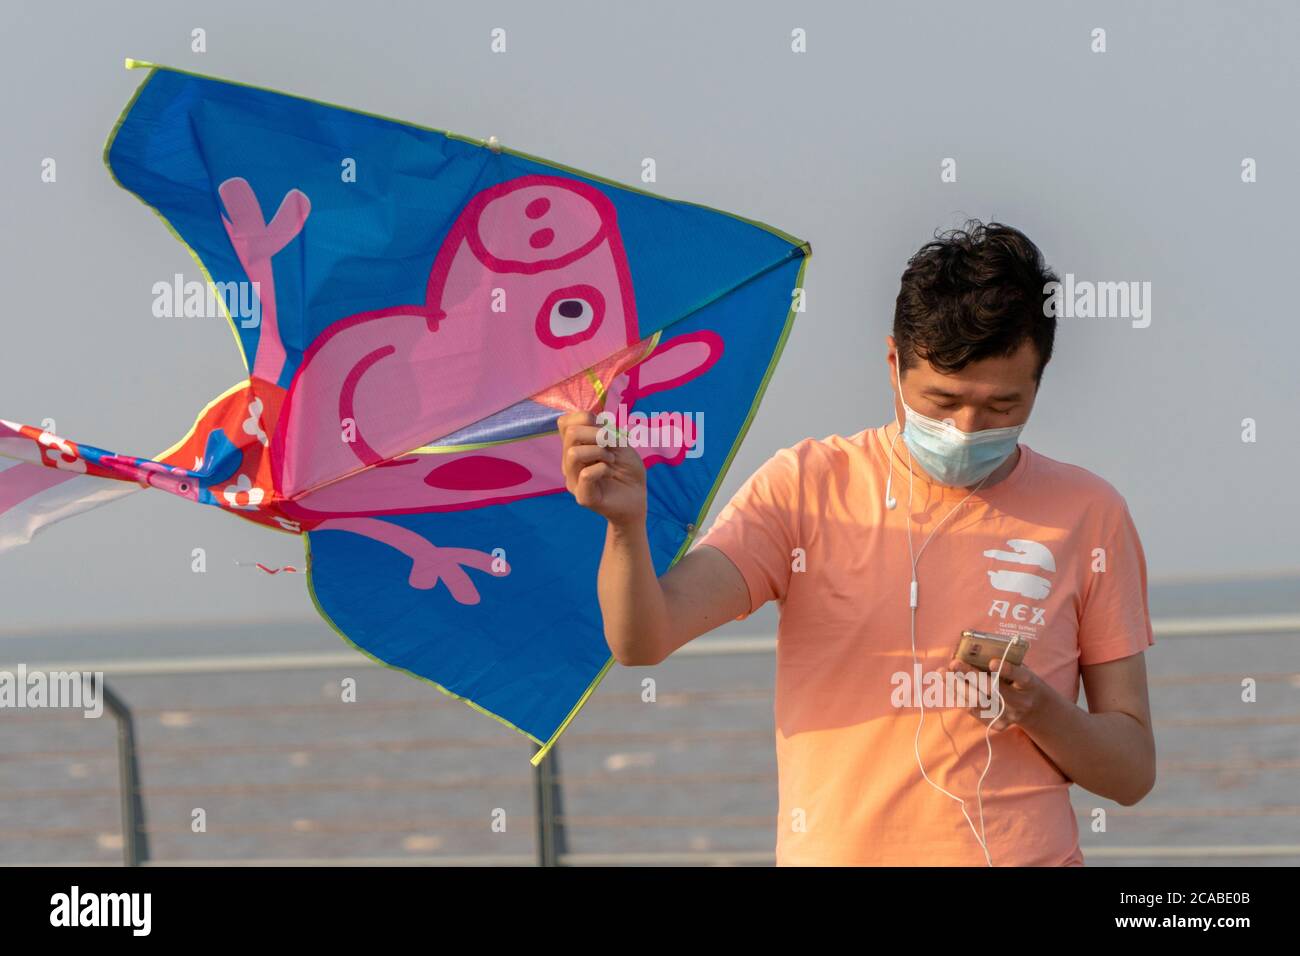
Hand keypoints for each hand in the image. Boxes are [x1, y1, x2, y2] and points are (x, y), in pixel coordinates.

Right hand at [558, 410, 646, 526]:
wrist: (637, 498)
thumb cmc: (627, 470)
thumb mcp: (620, 443)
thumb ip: (604, 430)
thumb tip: (590, 418)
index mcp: (575, 447)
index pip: (564, 423)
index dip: (583, 417)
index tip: (604, 427)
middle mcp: (569, 463)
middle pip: (570, 433)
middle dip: (596, 432)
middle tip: (611, 443)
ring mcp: (574, 480)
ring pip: (573, 453)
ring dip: (598, 451)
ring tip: (611, 460)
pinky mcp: (583, 496)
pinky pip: (586, 474)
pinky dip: (602, 468)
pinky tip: (609, 472)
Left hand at [949, 654, 1049, 731]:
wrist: (1035, 710)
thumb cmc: (1022, 682)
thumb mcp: (1022, 670)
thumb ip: (1005, 662)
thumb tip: (974, 650)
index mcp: (1030, 685)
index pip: (1021, 677)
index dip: (1007, 670)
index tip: (992, 662)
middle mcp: (1020, 702)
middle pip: (993, 690)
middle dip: (970, 675)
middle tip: (954, 663)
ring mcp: (1008, 716)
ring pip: (978, 702)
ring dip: (957, 686)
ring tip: (943, 673)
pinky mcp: (997, 725)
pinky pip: (973, 711)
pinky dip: (958, 696)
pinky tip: (947, 684)